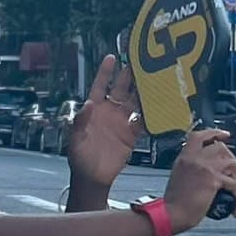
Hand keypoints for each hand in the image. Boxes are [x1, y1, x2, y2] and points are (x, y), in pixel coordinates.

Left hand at [63, 54, 141, 190]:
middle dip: (129, 75)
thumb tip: (88, 103)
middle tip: (141, 61)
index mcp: (94, 110)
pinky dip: (151, 113)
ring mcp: (121, 122)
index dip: (105, 72)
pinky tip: (159, 104)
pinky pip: (143, 120)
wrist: (93, 178)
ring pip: (134, 102)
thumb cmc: (80, 158)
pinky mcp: (131, 134)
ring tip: (154, 78)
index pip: (100, 86)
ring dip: (142, 91)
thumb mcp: (75, 139)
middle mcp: (109, 112)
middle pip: (121, 89)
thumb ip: (80, 121)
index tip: (111, 57)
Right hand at [163, 127, 235, 229]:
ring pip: (232, 163)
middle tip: (232, 172)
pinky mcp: (214, 180)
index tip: (225, 135)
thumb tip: (206, 168)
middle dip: (230, 159)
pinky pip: (235, 185)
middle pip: (221, 148)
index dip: (215, 133)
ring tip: (234, 190)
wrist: (171, 214)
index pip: (200, 136)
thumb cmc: (174, 201)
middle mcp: (195, 158)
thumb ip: (190, 167)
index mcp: (185, 156)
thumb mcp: (178, 175)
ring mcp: (205, 167)